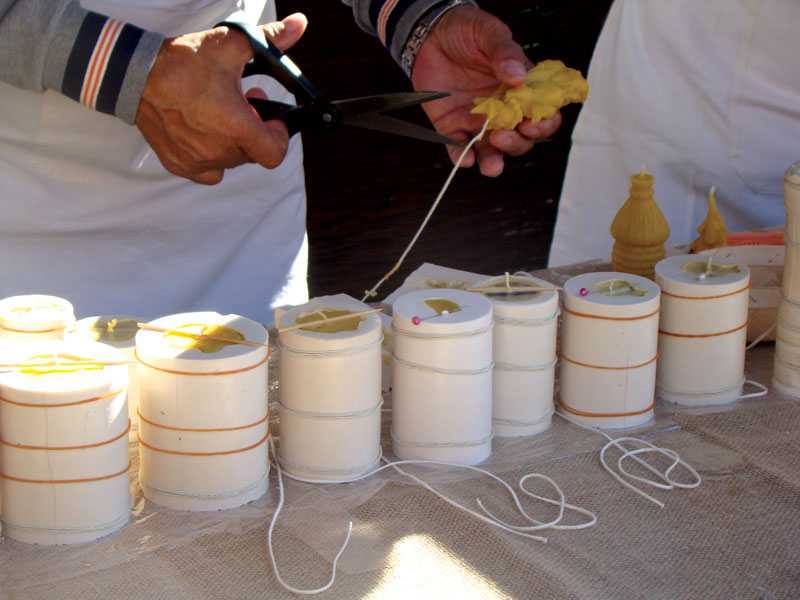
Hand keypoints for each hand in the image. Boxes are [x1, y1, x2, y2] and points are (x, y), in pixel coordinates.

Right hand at [135, 14, 307, 184]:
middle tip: (244, 104)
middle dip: (255, 129)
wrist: (136, 74)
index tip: (273, 121)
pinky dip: (211, 157)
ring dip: (232, 142)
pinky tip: (205, 134)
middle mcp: (218, 150)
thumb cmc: (181, 63)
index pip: (274, 154)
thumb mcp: (231, 46)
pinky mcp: (179, 164)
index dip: (279, 137)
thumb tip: (298, 25)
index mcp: (235, 127)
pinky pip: (207, 172)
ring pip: (230, 161)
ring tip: (221, 113)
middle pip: (252, 153)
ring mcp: (197, 160)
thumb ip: (271, 39)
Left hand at [412, 6, 560, 176]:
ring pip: (491, 150)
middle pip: (520, 139)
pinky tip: (463, 159)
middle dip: (515, 144)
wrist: (430, 32)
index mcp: (521, 89)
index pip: (543, 114)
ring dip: (493, 161)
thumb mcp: (488, 32)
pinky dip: (460, 155)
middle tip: (502, 137)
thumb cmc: (467, 30)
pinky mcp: (451, 125)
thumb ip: (504, 52)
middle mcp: (503, 110)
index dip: (543, 124)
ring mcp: (478, 121)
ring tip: (491, 166)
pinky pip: (457, 146)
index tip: (531, 124)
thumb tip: (519, 77)